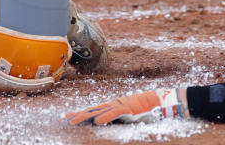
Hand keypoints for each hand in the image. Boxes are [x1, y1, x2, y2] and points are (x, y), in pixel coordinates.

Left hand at [66, 88, 185, 125]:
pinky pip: (115, 114)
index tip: (65, 116)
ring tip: (73, 122)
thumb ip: (118, 118)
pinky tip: (96, 122)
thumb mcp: (128, 115)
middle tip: (64, 119)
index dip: (80, 113)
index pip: (93, 109)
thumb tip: (104, 122)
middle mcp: (114, 104)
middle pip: (92, 110)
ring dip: (85, 117)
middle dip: (78, 115)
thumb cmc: (146, 109)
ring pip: (99, 111)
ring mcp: (120, 106)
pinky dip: (105, 117)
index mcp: (113, 106)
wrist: (161, 101)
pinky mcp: (128, 110)